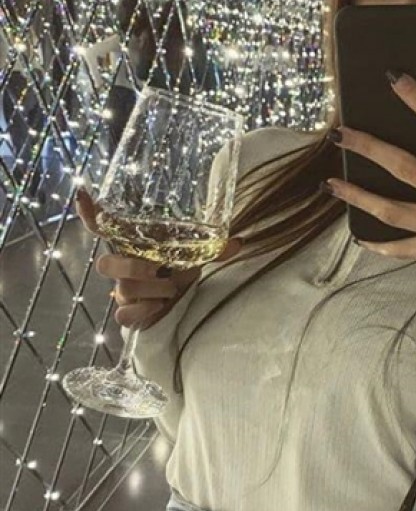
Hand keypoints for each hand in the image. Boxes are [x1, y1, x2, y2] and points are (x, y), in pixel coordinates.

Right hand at [74, 187, 242, 326]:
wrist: (180, 306)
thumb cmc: (181, 271)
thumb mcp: (196, 256)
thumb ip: (213, 249)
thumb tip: (238, 242)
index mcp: (133, 246)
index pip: (103, 228)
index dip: (91, 214)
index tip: (82, 196)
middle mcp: (124, 267)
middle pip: (105, 264)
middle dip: (130, 266)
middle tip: (156, 269)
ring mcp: (123, 291)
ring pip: (122, 290)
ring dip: (152, 289)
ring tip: (172, 289)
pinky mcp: (129, 313)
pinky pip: (124, 314)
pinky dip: (143, 310)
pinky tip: (159, 306)